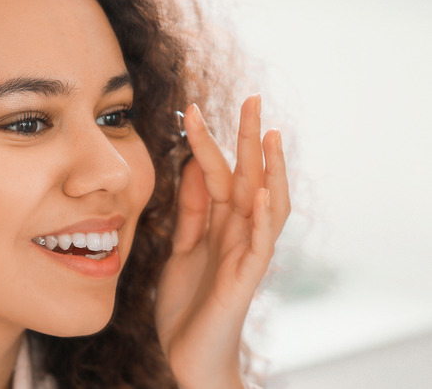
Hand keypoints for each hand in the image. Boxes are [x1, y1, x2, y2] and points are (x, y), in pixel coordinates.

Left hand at [154, 96, 289, 388]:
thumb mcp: (182, 247)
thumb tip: (192, 165)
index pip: (218, 173)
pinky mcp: (245, 279)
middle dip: (250, 138)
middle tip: (252, 97)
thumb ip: (190, 210)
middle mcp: (238, 232)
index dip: (206, 141)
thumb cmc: (188, 303)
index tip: (191, 108)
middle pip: (248, 177)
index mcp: (219, 224)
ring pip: (267, 204)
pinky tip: (263, 192)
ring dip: (270, 169)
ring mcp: (245, 254)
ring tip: (270, 134)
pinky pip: (259, 244)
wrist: (187, 354)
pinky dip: (263, 218)